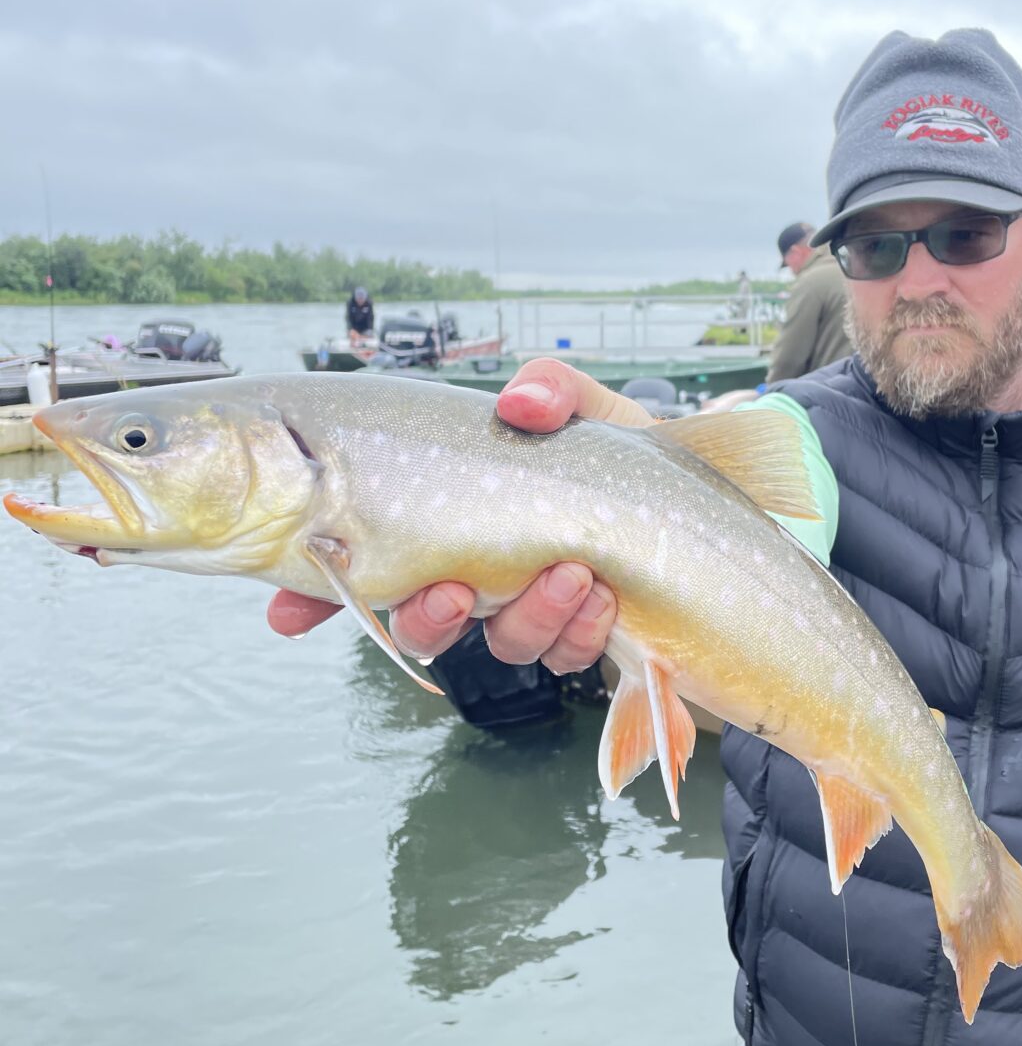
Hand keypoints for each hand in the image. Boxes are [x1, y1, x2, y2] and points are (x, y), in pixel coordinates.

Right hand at [267, 358, 649, 669]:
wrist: (709, 511)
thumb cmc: (628, 456)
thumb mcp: (589, 407)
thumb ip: (551, 389)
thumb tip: (517, 404)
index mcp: (458, 517)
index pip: (371, 556)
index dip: (321, 589)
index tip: (288, 613)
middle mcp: (483, 572)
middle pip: (421, 619)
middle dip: (427, 617)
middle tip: (457, 592)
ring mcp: (531, 613)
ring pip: (499, 643)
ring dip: (528, 616)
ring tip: (571, 573)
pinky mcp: (584, 641)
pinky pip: (566, 656)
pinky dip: (581, 628)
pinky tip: (603, 595)